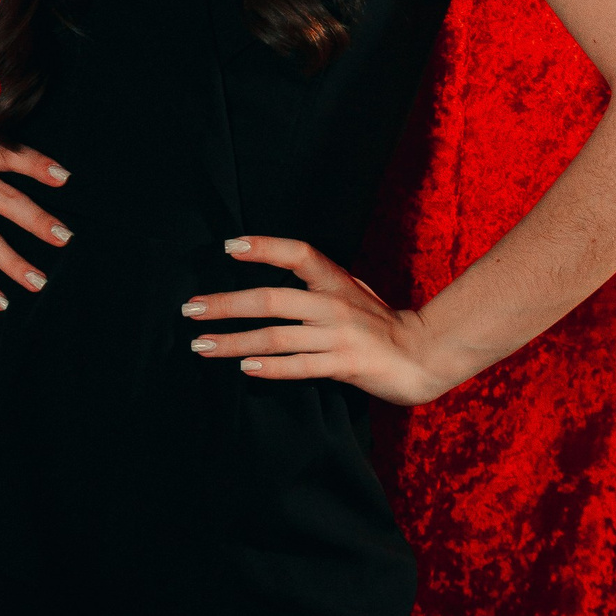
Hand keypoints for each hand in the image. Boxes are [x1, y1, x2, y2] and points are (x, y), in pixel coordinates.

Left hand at [181, 234, 459, 406]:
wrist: (425, 354)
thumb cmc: (383, 324)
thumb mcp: (352, 292)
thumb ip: (318, 286)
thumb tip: (277, 279)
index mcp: (335, 282)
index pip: (297, 253)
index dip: (264, 247)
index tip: (229, 247)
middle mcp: (333, 305)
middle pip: (271, 299)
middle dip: (226, 304)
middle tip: (191, 309)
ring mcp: (338, 336)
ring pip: (276, 336)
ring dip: (234, 341)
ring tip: (202, 345)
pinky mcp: (345, 365)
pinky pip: (300, 367)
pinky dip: (270, 367)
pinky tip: (244, 368)